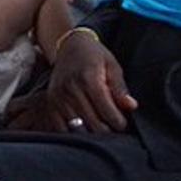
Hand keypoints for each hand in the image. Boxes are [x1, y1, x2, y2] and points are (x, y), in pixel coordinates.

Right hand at [6, 32, 136, 132]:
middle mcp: (71, 89)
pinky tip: (82, 128)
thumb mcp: (112, 66)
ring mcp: (58, 97)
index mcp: (89, 79)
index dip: (119, 123)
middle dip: (107, 131)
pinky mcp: (50, 102)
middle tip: (112, 128)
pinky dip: (72, 134)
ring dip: (91, 134)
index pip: (108, 113)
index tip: (123, 123)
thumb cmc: (95, 56)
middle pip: (94, 125)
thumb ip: (120, 88)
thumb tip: (131, 106)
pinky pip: (60, 128)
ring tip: (99, 127)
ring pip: (77, 130)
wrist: (70, 46)